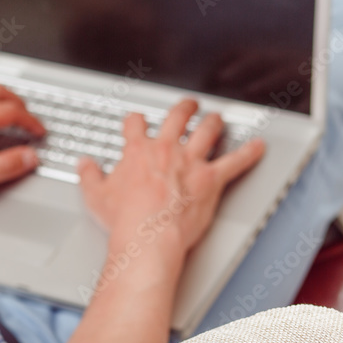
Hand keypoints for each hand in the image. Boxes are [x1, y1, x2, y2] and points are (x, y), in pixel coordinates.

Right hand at [78, 99, 264, 256]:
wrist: (148, 237)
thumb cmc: (124, 219)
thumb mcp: (95, 196)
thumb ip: (89, 176)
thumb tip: (83, 166)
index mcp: (137, 150)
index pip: (135, 123)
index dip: (136, 120)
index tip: (137, 121)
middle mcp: (166, 149)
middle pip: (178, 117)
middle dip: (184, 108)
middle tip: (188, 105)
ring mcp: (191, 162)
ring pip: (207, 131)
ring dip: (214, 122)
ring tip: (217, 118)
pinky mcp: (211, 179)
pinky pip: (236, 161)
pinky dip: (250, 153)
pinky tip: (259, 146)